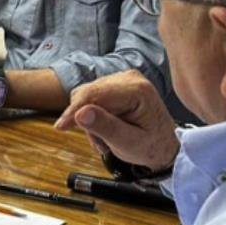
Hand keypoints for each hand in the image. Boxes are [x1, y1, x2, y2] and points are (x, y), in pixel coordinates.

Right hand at [55, 70, 179, 172]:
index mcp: (137, 90)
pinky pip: (92, 97)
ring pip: (87, 95)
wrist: (164, 145)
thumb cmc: (151, 146)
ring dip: (89, 120)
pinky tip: (105, 129)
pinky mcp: (115, 84)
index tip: (61, 127)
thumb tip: (80, 113)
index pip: (95, 94)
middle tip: (99, 143)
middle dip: (85, 119)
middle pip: (89, 93)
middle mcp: (129, 78)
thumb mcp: (129, 143)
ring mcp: (122, 79)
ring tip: (105, 138)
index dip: (74, 110)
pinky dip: (93, 115)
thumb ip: (106, 127)